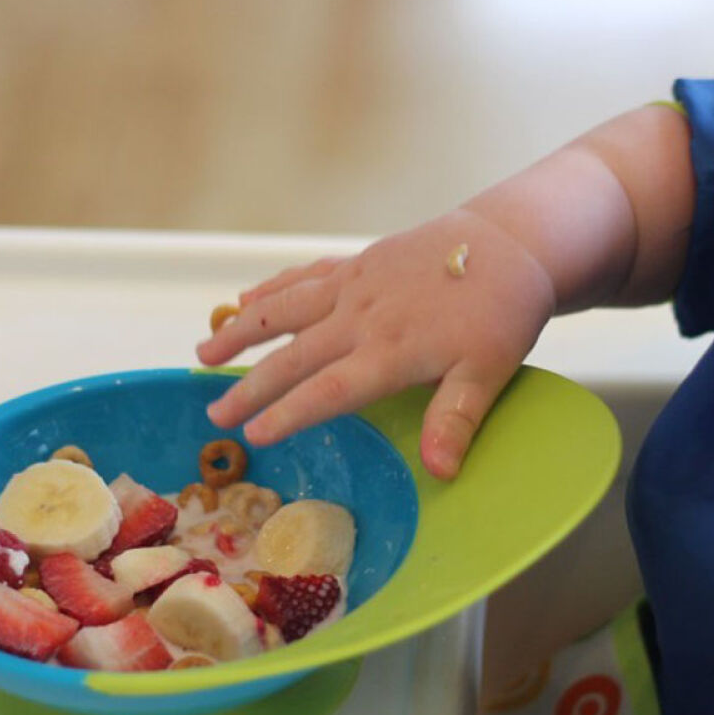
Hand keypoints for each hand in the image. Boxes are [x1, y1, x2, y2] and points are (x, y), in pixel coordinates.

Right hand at [196, 208, 555, 477]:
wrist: (510, 242)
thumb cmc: (501, 313)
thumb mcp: (489, 372)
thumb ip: (457, 419)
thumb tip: (439, 472)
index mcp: (390, 351)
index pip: (326, 390)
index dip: (286, 414)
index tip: (252, 435)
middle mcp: (361, 317)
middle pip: (292, 356)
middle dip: (249, 387)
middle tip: (215, 412)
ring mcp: (355, 284)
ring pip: (284, 309)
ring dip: (240, 331)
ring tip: (202, 353)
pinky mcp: (358, 262)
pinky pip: (303, 276)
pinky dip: (271, 289)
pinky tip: (245, 298)